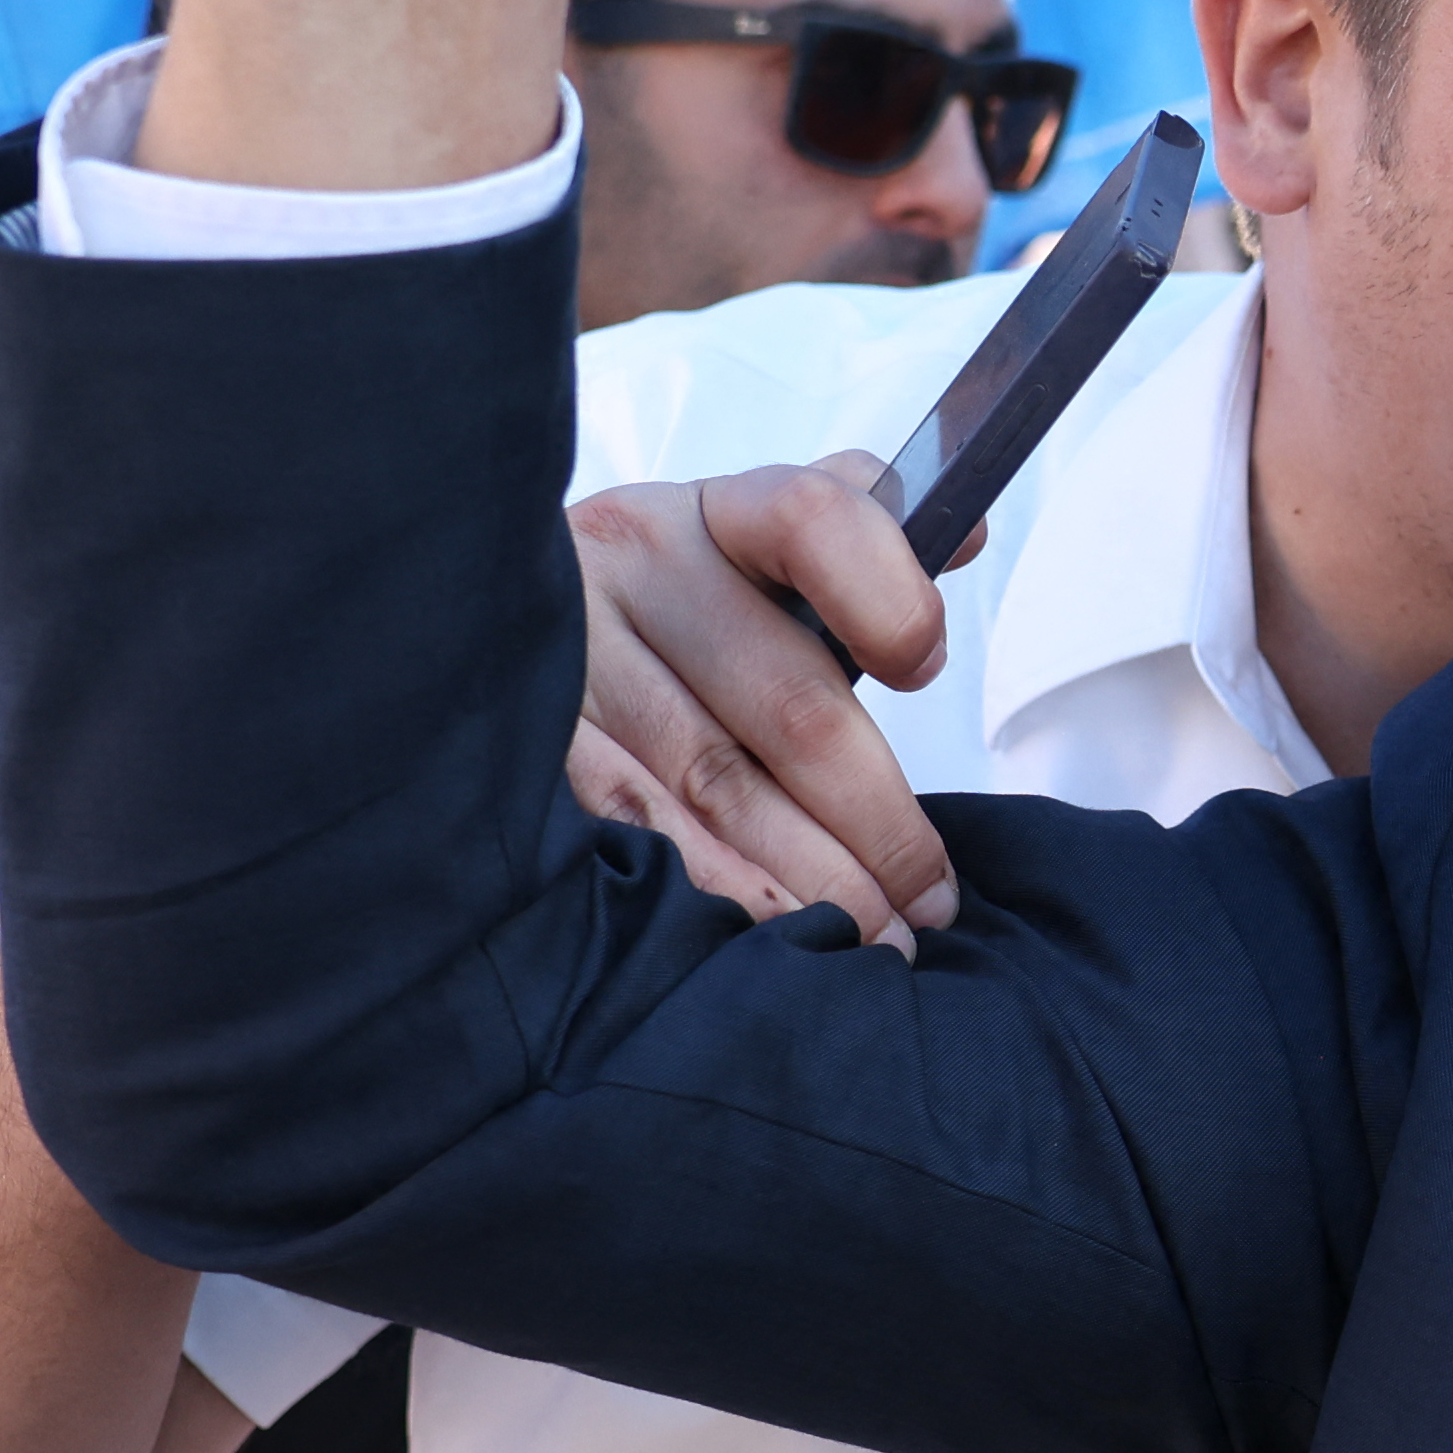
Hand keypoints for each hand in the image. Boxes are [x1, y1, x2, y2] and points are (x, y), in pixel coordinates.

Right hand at [567, 453, 954, 941]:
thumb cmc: (669, 611)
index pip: (815, 521)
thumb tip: (967, 535)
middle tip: (930, 902)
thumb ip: (860, 548)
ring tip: (874, 939)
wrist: (484, 624)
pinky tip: (764, 935)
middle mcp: (636, 566)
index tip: (923, 670)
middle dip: (877, 821)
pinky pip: (633, 829)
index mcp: (715, 514)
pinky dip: (712, 887)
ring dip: (810, 877)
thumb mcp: (752, 557)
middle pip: (789, 701)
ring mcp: (570, 652)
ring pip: (715, 783)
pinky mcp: (524, 738)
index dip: (887, 599)